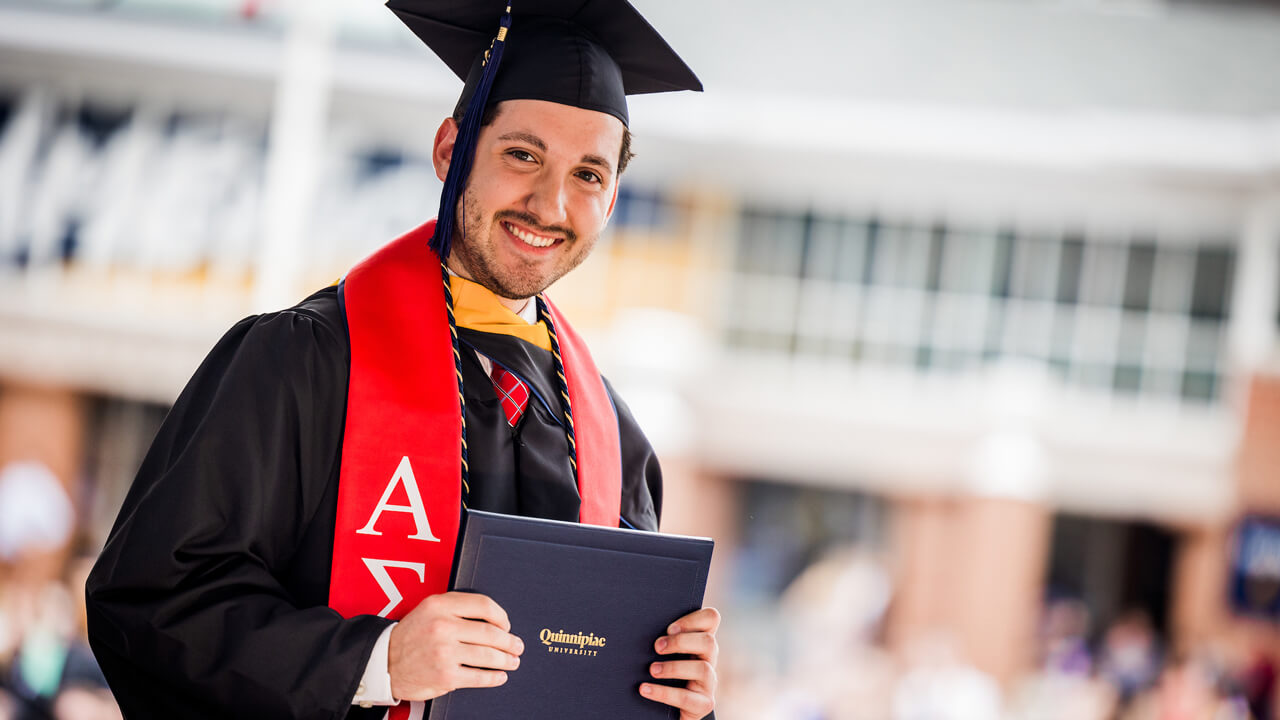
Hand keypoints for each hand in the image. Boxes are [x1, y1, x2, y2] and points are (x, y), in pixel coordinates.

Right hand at [387, 591, 523, 700]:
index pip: (484, 605)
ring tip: (513, 661)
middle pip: (490, 633)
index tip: (507, 625)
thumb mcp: (429, 609)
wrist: (384, 661)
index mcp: (440, 605)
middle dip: (510, 641)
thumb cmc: (412, 634)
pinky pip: (478, 676)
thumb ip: (457, 607)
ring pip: (488, 655)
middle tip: (517, 646)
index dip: (502, 616)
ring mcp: (444, 652)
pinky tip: (499, 676)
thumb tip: (494, 618)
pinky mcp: (445, 675)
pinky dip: (494, 677)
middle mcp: (443, 626)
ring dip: (506, 660)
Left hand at [640, 606, 719, 718]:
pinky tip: (645, 689)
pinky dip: (663, 692)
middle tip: (657, 647)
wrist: (669, 712)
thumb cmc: (664, 675)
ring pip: (702, 669)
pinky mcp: (703, 704)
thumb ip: (663, 639)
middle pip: (709, 642)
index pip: (711, 618)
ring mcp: (709, 683)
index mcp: (700, 642)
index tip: (669, 628)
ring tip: (652, 670)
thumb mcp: (666, 654)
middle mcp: (709, 660)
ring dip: (673, 667)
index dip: (693, 619)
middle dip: (680, 642)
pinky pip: (687, 697)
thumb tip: (637, 624)